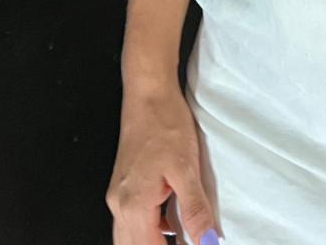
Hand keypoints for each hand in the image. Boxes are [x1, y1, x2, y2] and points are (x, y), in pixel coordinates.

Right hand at [106, 82, 217, 244]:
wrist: (148, 94)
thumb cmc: (165, 124)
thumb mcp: (186, 168)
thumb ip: (194, 209)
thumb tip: (206, 240)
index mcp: (133, 205)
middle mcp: (119, 205)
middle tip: (188, 242)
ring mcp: (118, 195)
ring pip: (129, 236)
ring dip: (153, 241)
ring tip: (181, 235)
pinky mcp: (124, 185)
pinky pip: (132, 219)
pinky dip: (150, 228)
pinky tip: (170, 220)